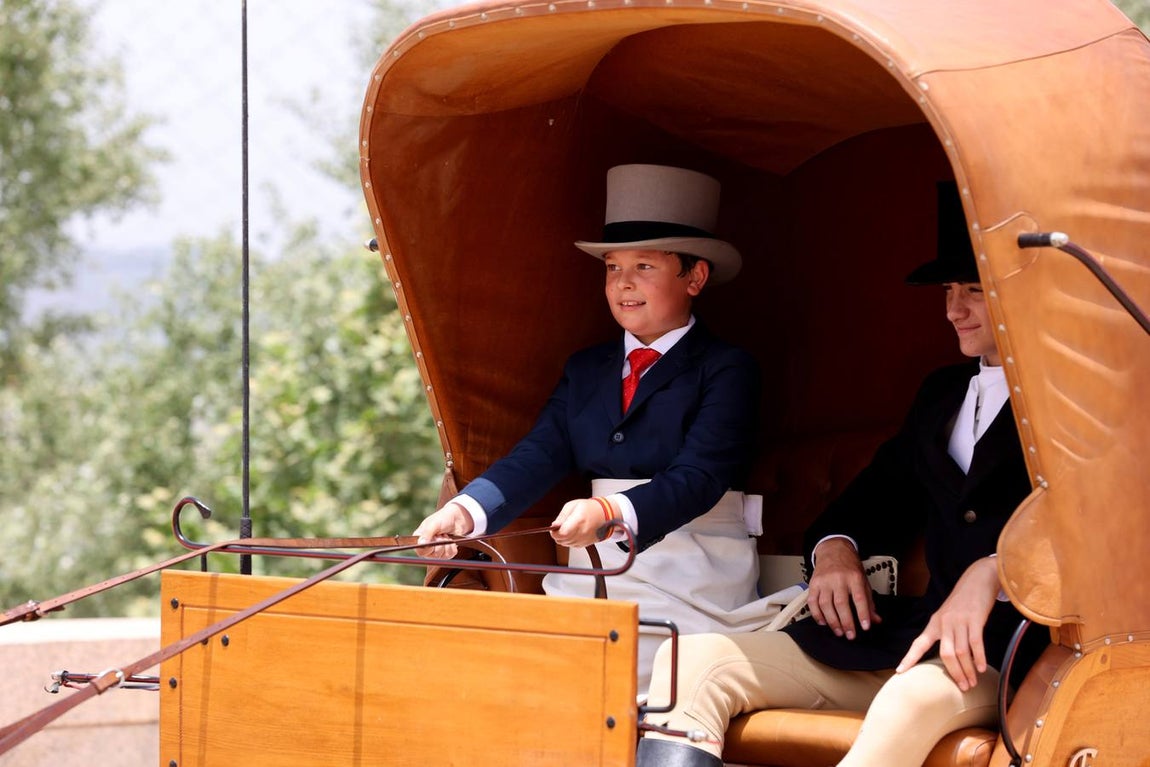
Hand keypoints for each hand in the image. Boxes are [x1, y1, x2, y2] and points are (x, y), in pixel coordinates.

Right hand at [413, 502, 474, 557]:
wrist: (456, 518)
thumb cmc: (442, 519)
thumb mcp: (434, 524)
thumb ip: (427, 533)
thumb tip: (421, 544)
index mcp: (420, 539)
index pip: (420, 551)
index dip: (428, 548)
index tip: (434, 539)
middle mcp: (427, 547)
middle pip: (433, 555)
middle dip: (440, 544)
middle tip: (441, 535)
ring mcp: (437, 551)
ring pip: (442, 556)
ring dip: (447, 544)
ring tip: (446, 535)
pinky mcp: (446, 553)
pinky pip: (450, 555)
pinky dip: (452, 547)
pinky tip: (451, 540)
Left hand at [550, 498, 612, 547]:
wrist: (606, 514)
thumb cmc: (590, 508)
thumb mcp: (573, 505)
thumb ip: (562, 516)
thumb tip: (554, 525)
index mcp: (579, 520)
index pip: (562, 533)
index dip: (554, 532)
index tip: (553, 528)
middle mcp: (582, 532)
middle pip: (563, 540)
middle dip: (557, 535)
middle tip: (558, 528)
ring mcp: (585, 539)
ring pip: (566, 544)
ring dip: (563, 538)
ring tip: (566, 529)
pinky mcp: (587, 543)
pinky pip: (573, 546)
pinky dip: (569, 541)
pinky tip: (572, 533)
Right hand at [807, 538, 880, 639]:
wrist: (833, 550)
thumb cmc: (849, 567)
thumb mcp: (863, 581)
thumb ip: (868, 601)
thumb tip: (875, 620)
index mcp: (854, 577)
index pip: (859, 598)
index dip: (863, 614)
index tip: (865, 627)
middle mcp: (838, 579)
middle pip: (841, 604)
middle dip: (846, 622)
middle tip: (850, 635)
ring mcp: (824, 581)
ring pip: (826, 605)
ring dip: (832, 621)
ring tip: (839, 631)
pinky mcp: (813, 584)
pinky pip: (812, 602)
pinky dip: (817, 614)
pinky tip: (823, 622)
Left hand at [896, 556, 999, 690]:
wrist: (977, 579)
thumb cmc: (963, 601)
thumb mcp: (948, 615)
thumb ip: (946, 633)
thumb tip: (949, 657)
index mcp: (934, 623)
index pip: (919, 643)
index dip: (909, 658)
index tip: (899, 672)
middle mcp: (944, 623)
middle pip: (945, 654)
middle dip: (954, 673)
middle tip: (963, 688)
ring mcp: (959, 620)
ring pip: (961, 651)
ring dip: (967, 669)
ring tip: (972, 682)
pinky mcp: (975, 618)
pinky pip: (976, 642)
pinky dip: (979, 657)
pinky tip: (981, 668)